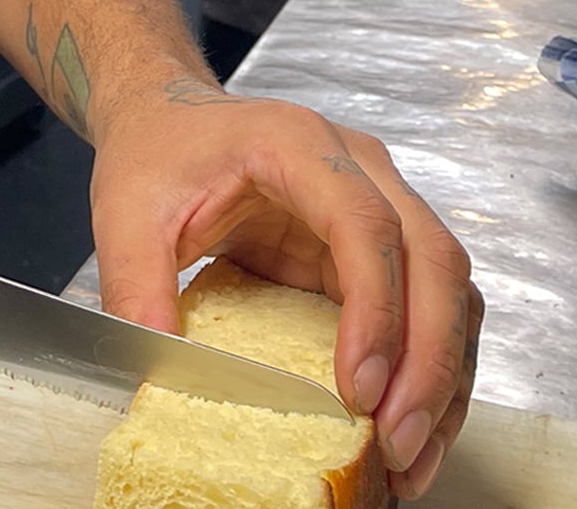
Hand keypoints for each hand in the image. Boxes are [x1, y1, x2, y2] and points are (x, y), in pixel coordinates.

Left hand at [91, 75, 480, 499]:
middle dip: (428, 362)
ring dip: (442, 378)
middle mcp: (359, 167)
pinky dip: (432, 372)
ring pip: (450, 291)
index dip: (377, 310)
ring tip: (408, 460)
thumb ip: (136, 283)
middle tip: (395, 446)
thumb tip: (157, 367)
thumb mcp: (126, 210)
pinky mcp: (380, 249)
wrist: (166, 117)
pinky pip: (432, 310)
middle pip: (433, 258)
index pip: (365, 222)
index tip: (358, 392)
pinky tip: (409, 430)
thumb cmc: (157, 149)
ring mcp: (381, 204)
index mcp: (296, 143)